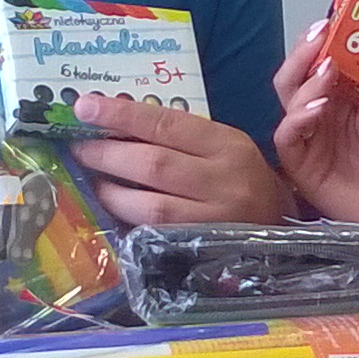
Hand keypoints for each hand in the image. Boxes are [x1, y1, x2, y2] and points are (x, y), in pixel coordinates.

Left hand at [70, 95, 289, 227]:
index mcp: (228, 145)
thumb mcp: (223, 147)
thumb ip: (179, 137)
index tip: (85, 107)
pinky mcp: (204, 250)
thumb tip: (115, 127)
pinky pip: (156, 236)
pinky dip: (128, 221)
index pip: (167, 124)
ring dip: (112, 193)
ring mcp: (215, 220)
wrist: (280, 227)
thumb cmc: (242, 179)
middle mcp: (224, 181)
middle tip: (78, 148)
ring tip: (93, 181)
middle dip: (107, 155)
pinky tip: (114, 210)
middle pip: (154, 164)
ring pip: (151, 207)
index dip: (121, 115)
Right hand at [272, 22, 358, 227]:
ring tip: (328, 70)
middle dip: (305, 51)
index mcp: (341, 98)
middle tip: (322, 32)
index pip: (319, 60)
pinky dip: (298, 118)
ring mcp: (308, 138)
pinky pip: (286, 137)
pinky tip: (319, 109)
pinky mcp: (301, 165)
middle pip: (296, 74)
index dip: (322, 40)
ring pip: (287, 99)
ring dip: (305, 80)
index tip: (334, 19)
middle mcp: (319, 113)